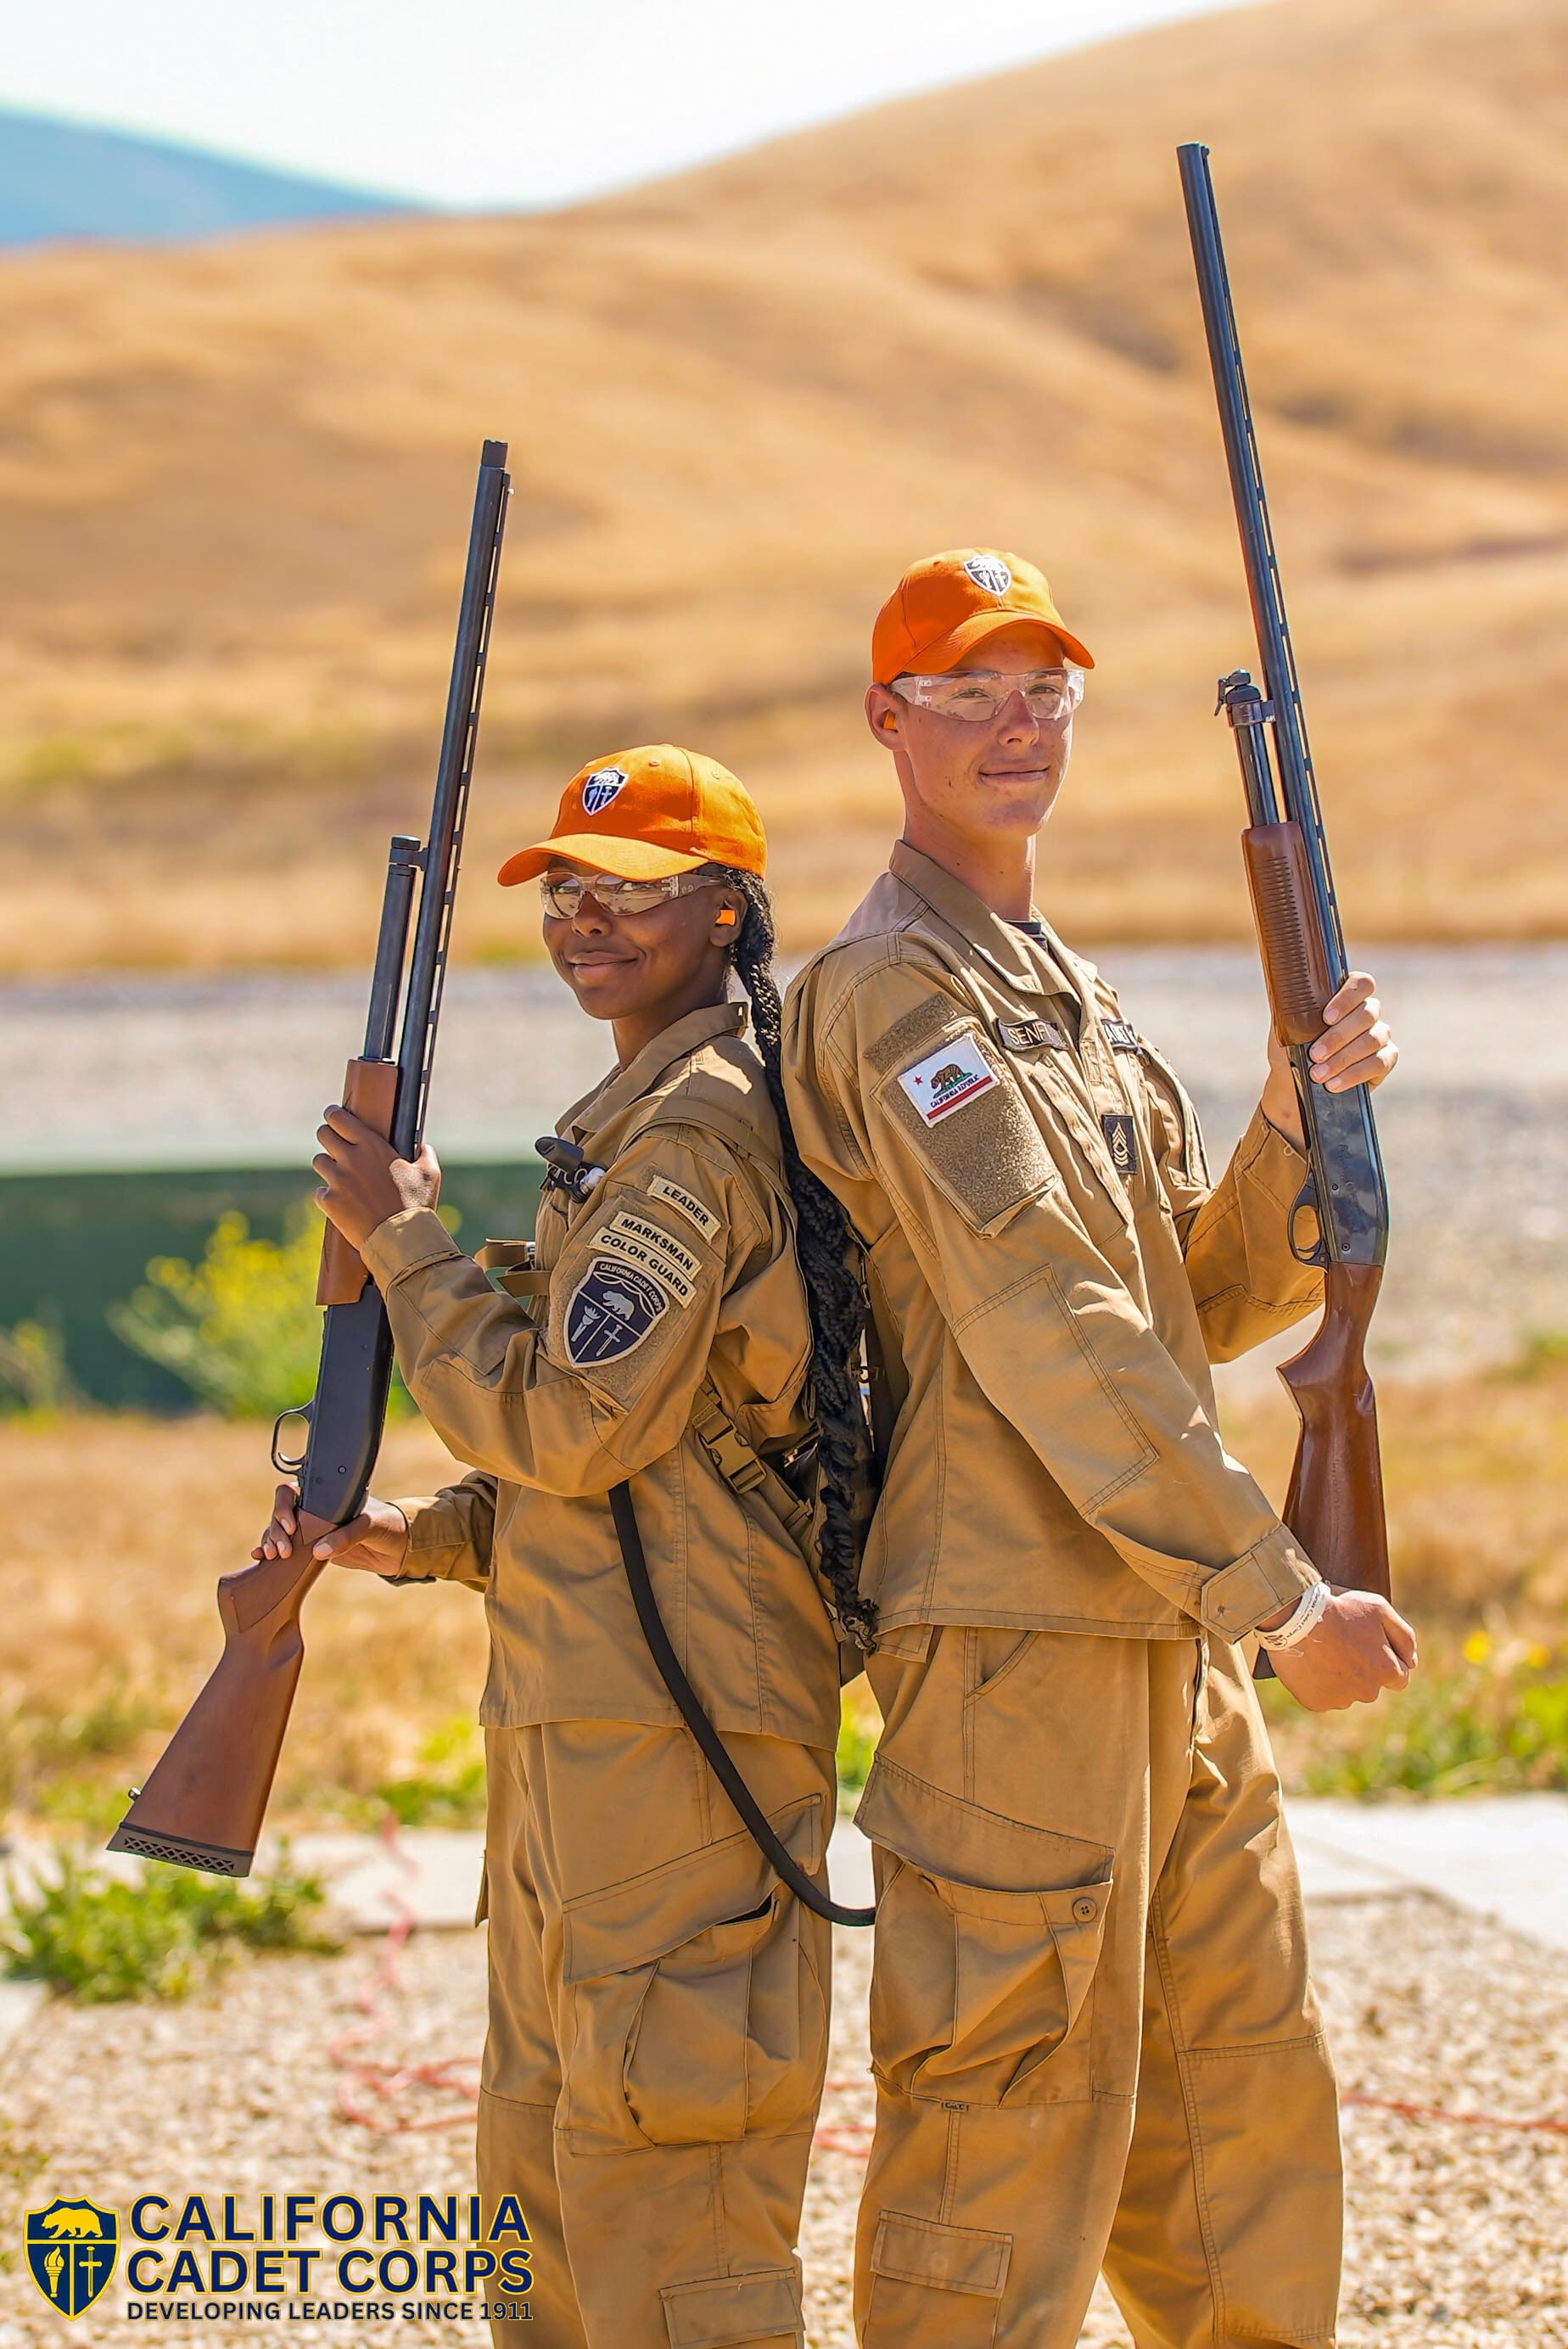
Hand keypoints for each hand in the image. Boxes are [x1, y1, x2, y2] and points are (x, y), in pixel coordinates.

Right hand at [252, 1480, 408, 1575]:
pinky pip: (287, 1548)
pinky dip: (272, 1551)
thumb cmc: (388, 1525)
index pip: (294, 1491)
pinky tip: (261, 1558)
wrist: (399, 1548)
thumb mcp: (370, 1526)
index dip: (285, 1507)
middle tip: (283, 1550)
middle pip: (281, 1513)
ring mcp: (312, 1530)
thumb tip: (317, 1551)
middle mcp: (315, 1510)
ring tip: (272, 1556)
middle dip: (275, 1529)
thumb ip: (347, 1536)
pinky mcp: (312, 1549)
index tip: (291, 1526)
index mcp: (327, 1496)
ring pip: (280, 1531)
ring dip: (271, 1541)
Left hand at [313, 1105, 440, 1251]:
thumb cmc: (417, 1205)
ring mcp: (337, 1181)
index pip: (339, 1118)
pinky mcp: (330, 1202)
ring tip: (340, 1174)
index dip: (333, 1114)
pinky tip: (341, 1200)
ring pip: (319, 1162)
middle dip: (328, 1136)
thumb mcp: (430, 1174)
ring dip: (328, 1166)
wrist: (401, 1240)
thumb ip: (426, 1154)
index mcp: (371, 1145)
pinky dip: (328, 1194)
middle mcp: (350, 1159)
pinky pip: (319, 1192)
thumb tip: (424, 1147)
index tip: (332, 1114)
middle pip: (323, 1134)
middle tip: (334, 1142)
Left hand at [1261, 972, 1398, 1145]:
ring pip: (1372, 1039)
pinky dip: (1354, 1074)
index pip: (1361, 983)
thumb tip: (1288, 999)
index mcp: (1346, 997)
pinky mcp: (1385, 1060)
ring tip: (1318, 1074)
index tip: (1326, 1018)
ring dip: (1343, 1058)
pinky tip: (1334, 1083)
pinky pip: (1379, 1063)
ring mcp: (1379, 1035)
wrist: (1293, 1087)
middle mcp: (1368, 1012)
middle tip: (1315, 1054)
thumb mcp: (1285, 1030)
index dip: (1347, 998)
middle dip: (1338, 1036)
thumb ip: (1292, 1011)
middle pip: (1367, 1013)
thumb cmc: (1290, 1052)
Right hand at [1264, 1586, 1416, 1711]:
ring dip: (1339, 1677)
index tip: (1367, 1644)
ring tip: (1322, 1651)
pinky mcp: (1315, 1703)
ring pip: (1346, 1692)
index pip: (1399, 1677)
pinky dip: (1318, 1683)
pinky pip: (1322, 1696)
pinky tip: (1311, 1663)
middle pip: (1371, 1685)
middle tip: (1341, 1644)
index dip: (1384, 1659)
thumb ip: (1405, 1638)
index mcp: (1387, 1671)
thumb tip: (1413, 1663)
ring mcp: (1340, 1699)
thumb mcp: (1380, 1609)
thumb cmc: (1339, 1608)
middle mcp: (1367, 1692)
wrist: (1294, 1615)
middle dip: (1362, 1669)